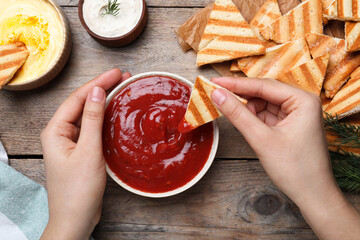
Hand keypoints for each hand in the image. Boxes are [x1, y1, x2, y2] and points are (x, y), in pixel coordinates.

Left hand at [40, 69, 130, 239]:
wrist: (76, 219)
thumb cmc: (78, 190)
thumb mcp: (88, 151)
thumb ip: (93, 120)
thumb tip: (97, 92)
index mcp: (55, 131)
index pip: (77, 98)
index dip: (97, 83)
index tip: (116, 73)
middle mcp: (60, 133)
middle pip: (82, 104)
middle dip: (102, 89)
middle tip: (122, 77)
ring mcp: (71, 142)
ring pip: (88, 115)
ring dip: (104, 102)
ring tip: (122, 89)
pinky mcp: (81, 150)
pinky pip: (92, 128)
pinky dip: (104, 118)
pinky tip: (115, 112)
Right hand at [210, 77, 359, 239]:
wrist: (312, 195)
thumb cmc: (295, 169)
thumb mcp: (262, 139)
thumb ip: (238, 115)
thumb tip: (217, 95)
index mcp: (303, 101)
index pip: (263, 85)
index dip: (236, 84)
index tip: (214, 81)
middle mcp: (301, 103)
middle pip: (263, 92)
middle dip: (240, 95)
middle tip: (215, 93)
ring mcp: (295, 114)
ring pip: (263, 103)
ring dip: (245, 107)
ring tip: (226, 110)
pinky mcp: (288, 125)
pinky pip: (265, 115)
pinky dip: (251, 117)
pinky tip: (240, 119)